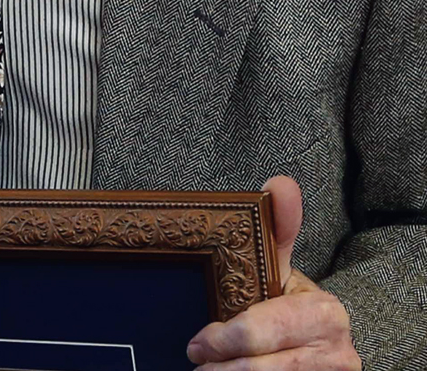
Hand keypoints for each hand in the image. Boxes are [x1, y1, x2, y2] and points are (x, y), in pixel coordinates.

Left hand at [187, 175, 359, 368]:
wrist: (322, 347)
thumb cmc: (291, 303)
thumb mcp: (283, 268)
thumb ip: (279, 229)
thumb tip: (281, 182)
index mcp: (326, 313)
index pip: (268, 327)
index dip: (228, 337)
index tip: (197, 342)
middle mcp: (338, 353)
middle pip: (265, 365)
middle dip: (225, 366)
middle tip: (196, 361)